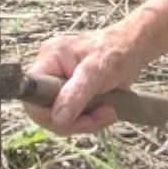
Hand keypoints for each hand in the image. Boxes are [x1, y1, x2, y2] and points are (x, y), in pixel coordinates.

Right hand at [21, 26, 147, 135]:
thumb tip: (58, 119)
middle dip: (74, 121)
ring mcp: (59, 80)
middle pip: (46, 110)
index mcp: (50, 57)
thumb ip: (76, 94)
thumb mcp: (97, 72)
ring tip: (108, 112)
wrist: (135, 47)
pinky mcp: (70, 90)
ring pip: (60, 116)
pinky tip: (106, 111)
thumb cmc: (118, 52)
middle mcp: (50, 69)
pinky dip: (89, 118)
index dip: (48, 113)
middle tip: (100, 117)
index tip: (73, 119)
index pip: (33, 94)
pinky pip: (71, 113)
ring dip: (85, 121)